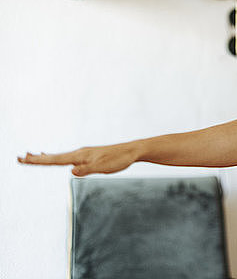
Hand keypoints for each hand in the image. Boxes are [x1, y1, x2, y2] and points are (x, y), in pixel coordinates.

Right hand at [17, 143, 138, 176]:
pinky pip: (68, 157)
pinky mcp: (88, 156)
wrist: (131, 151)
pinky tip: (57, 158)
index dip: (39, 161)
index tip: (23, 159)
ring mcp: (83, 154)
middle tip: (19, 158)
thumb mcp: (103, 167)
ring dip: (44, 157)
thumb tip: (71, 171)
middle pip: (53, 157)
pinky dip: (57, 157)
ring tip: (32, 156)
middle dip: (36, 158)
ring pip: (59, 156)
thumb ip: (87, 170)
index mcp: (80, 156)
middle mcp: (79, 153)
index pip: (55, 160)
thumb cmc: (118, 160)